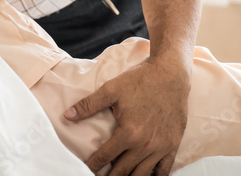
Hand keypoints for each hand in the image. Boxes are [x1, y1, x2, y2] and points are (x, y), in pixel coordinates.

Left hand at [65, 58, 189, 175]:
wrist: (171, 74)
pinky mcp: (173, 145)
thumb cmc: (141, 80)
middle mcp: (145, 144)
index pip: (105, 157)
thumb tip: (67, 115)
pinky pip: (164, 170)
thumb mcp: (112, 89)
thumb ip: (88, 105)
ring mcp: (161, 147)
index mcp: (129, 133)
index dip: (93, 166)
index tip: (85, 170)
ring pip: (141, 175)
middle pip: (122, 172)